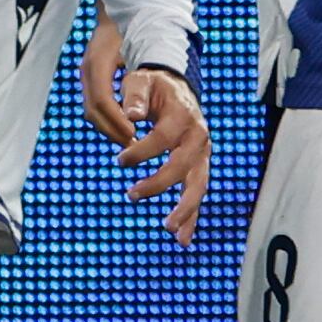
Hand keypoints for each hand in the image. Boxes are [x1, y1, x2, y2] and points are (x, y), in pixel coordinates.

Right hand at [76, 19, 133, 145]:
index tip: (134, 134)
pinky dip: (107, 119)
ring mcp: (87, 74)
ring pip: (91, 111)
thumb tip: (145, 107)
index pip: (102, 101)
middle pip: (93, 111)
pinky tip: (125, 126)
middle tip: (133, 145)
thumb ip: (142, 77)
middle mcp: (88, 70)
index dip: (116, 121)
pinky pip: (94, 105)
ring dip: (109, 128)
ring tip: (131, 140)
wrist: (119, 10)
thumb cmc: (135, 27)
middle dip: (112, 130)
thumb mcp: (142, 48)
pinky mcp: (91, 78)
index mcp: (98, 62)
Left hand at [112, 63, 207, 243]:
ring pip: (197, 185)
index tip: (119, 160)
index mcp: (183, 115)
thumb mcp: (141, 82)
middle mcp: (198, 136)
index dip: (142, 151)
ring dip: (185, 209)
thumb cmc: (153, 88)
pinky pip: (197, 194)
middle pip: (183, 165)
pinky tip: (182, 240)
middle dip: (159, 183)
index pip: (164, 138)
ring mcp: (202, 154)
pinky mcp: (199, 167)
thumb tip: (132, 116)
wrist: (177, 90)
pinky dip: (191, 218)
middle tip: (131, 195)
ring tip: (168, 229)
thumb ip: (135, 96)